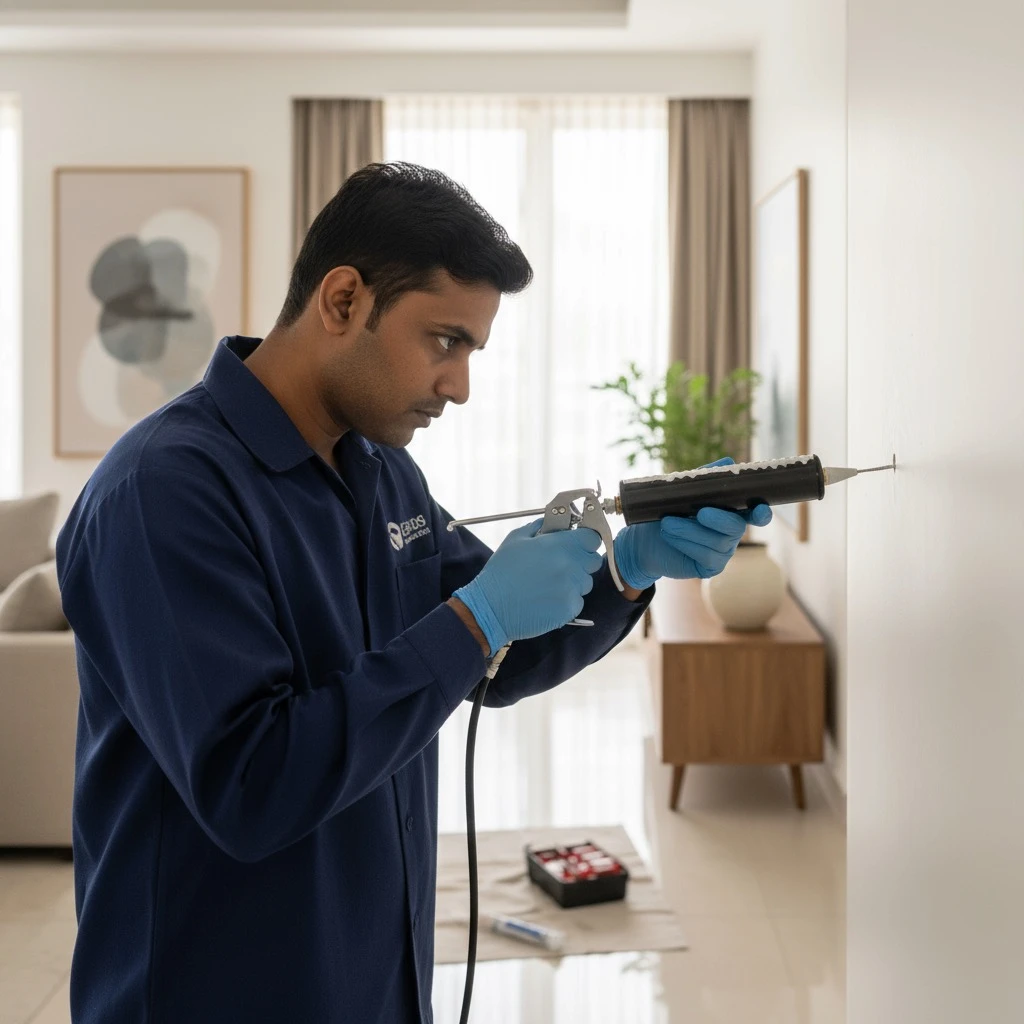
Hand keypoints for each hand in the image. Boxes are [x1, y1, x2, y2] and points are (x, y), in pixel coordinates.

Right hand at [453, 520, 603, 653]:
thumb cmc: (501, 572)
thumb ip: (539, 526)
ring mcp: (571, 590)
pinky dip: (566, 600)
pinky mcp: (569, 610)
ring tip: (548, 583)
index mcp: (560, 546)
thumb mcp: (516, 539)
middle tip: (562, 563)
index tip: (578, 542)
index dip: (586, 539)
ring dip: (573, 581)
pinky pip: (577, 601)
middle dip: (581, 560)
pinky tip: (546, 598)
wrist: (491, 607)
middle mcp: (570, 567)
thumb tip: (553, 521)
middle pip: (593, 560)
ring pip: (585, 582)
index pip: (592, 538)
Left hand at [612, 458, 772, 589]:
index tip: (760, 509)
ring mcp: (722, 551)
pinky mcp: (710, 567)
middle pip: (736, 527)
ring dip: (690, 530)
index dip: (761, 512)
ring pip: (717, 542)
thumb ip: (704, 478)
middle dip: (719, 519)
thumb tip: (727, 462)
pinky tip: (669, 535)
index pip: (754, 512)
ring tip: (667, 522)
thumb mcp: (682, 491)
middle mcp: (730, 532)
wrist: (644, 538)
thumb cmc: (667, 512)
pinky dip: (686, 543)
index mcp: (730, 511)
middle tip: (700, 512)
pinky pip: (706, 556)